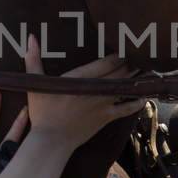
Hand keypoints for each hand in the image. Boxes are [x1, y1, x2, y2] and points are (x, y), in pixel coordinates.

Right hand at [21, 35, 136, 148]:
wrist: (51, 140)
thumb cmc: (43, 111)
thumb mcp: (36, 84)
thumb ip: (34, 59)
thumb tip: (30, 37)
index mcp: (80, 79)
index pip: (106, 62)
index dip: (119, 54)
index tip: (126, 45)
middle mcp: (96, 90)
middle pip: (120, 72)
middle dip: (131, 62)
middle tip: (140, 54)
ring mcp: (104, 104)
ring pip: (125, 87)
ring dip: (136, 77)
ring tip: (147, 68)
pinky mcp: (106, 117)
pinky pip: (126, 109)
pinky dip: (137, 102)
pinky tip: (144, 96)